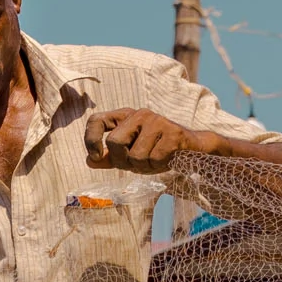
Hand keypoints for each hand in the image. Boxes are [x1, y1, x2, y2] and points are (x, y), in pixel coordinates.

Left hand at [84, 108, 207, 170]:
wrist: (192, 149)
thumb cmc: (157, 150)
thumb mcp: (130, 154)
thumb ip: (109, 158)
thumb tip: (89, 160)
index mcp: (126, 117)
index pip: (97, 120)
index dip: (91, 139)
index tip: (96, 156)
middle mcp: (140, 114)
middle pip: (115, 142)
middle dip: (123, 161)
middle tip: (138, 162)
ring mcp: (157, 121)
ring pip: (135, 156)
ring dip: (144, 167)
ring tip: (155, 160)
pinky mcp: (173, 133)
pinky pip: (154, 159)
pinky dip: (158, 166)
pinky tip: (166, 159)